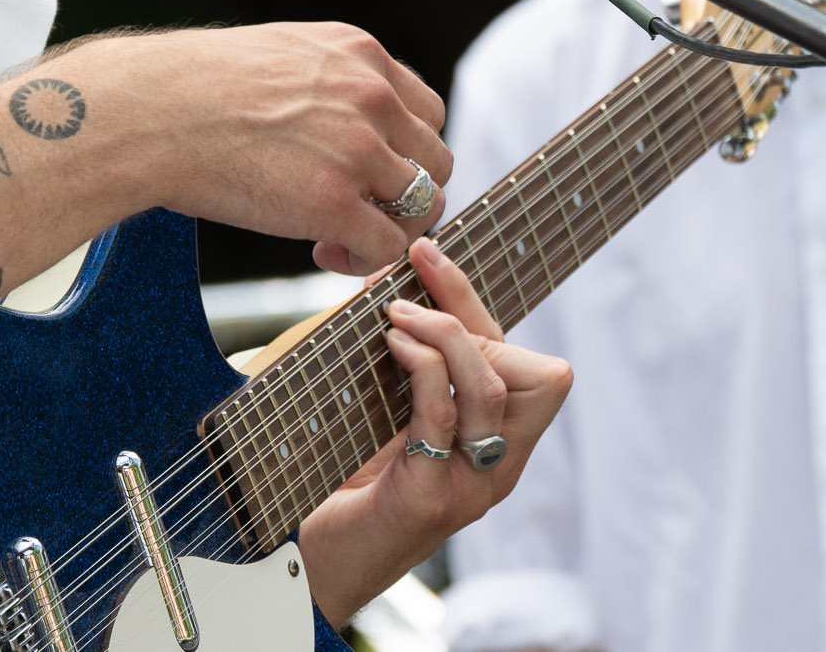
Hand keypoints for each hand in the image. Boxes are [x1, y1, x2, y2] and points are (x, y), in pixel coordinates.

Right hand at [50, 23, 451, 270]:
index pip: (426, 111)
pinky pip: (385, 247)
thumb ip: (328, 80)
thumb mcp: (280, 53)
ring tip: (337, 237)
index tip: (365, 174)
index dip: (403, 152)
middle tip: (356, 212)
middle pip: (435, 160)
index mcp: (360, 53)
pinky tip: (322, 252)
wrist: (144, 112)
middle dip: (402, 194)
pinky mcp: (333, 202)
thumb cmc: (190, 88)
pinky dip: (362, 260)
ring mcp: (357, 148)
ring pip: (423, 205)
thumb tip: (343, 122)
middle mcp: (371, 94)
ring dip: (389, 229)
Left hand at [296, 238, 573, 625]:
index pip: (527, 365)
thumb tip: (395, 274)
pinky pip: (444, 417)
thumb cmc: (329, 479)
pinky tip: (392, 345)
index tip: (430, 259)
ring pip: (496, 391)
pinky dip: (423, 368)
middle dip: (471, 316)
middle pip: (535, 376)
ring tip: (396, 315)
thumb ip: (398, 351)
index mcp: (493, 445)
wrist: (291, 566)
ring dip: (448, 336)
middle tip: (414, 286)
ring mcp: (470, 488)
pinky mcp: (430, 500)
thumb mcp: (377, 403)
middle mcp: (496, 469)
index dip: (482, 306)